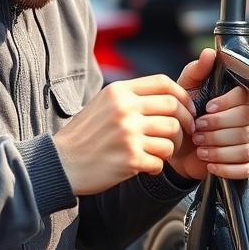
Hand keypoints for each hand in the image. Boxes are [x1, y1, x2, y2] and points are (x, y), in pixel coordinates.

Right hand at [52, 74, 195, 194]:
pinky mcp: (130, 158)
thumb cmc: (84, 135)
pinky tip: (147, 166)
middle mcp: (124, 109)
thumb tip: (167, 96)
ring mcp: (128, 134)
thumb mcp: (103, 103)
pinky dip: (157, 166)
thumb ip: (130, 97)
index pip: (164, 83)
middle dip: (185, 122)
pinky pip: (160, 161)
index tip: (187, 108)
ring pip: (172, 135)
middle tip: (185, 133)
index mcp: (119, 92)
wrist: (61, 162)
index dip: (182, 95)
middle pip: (173, 108)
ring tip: (160, 151)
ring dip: (172, 146)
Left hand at [167, 48, 248, 180]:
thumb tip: (208, 54)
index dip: (226, 104)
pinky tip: (211, 165)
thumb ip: (197, 71)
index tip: (206, 109)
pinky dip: (228, 168)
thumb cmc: (188, 115)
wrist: (182, 149)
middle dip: (218, 129)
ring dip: (220, 149)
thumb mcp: (187, 90)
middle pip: (247, 121)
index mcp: (246, 96)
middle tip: (198, 131)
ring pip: (247, 146)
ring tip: (201, 149)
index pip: (247, 96)